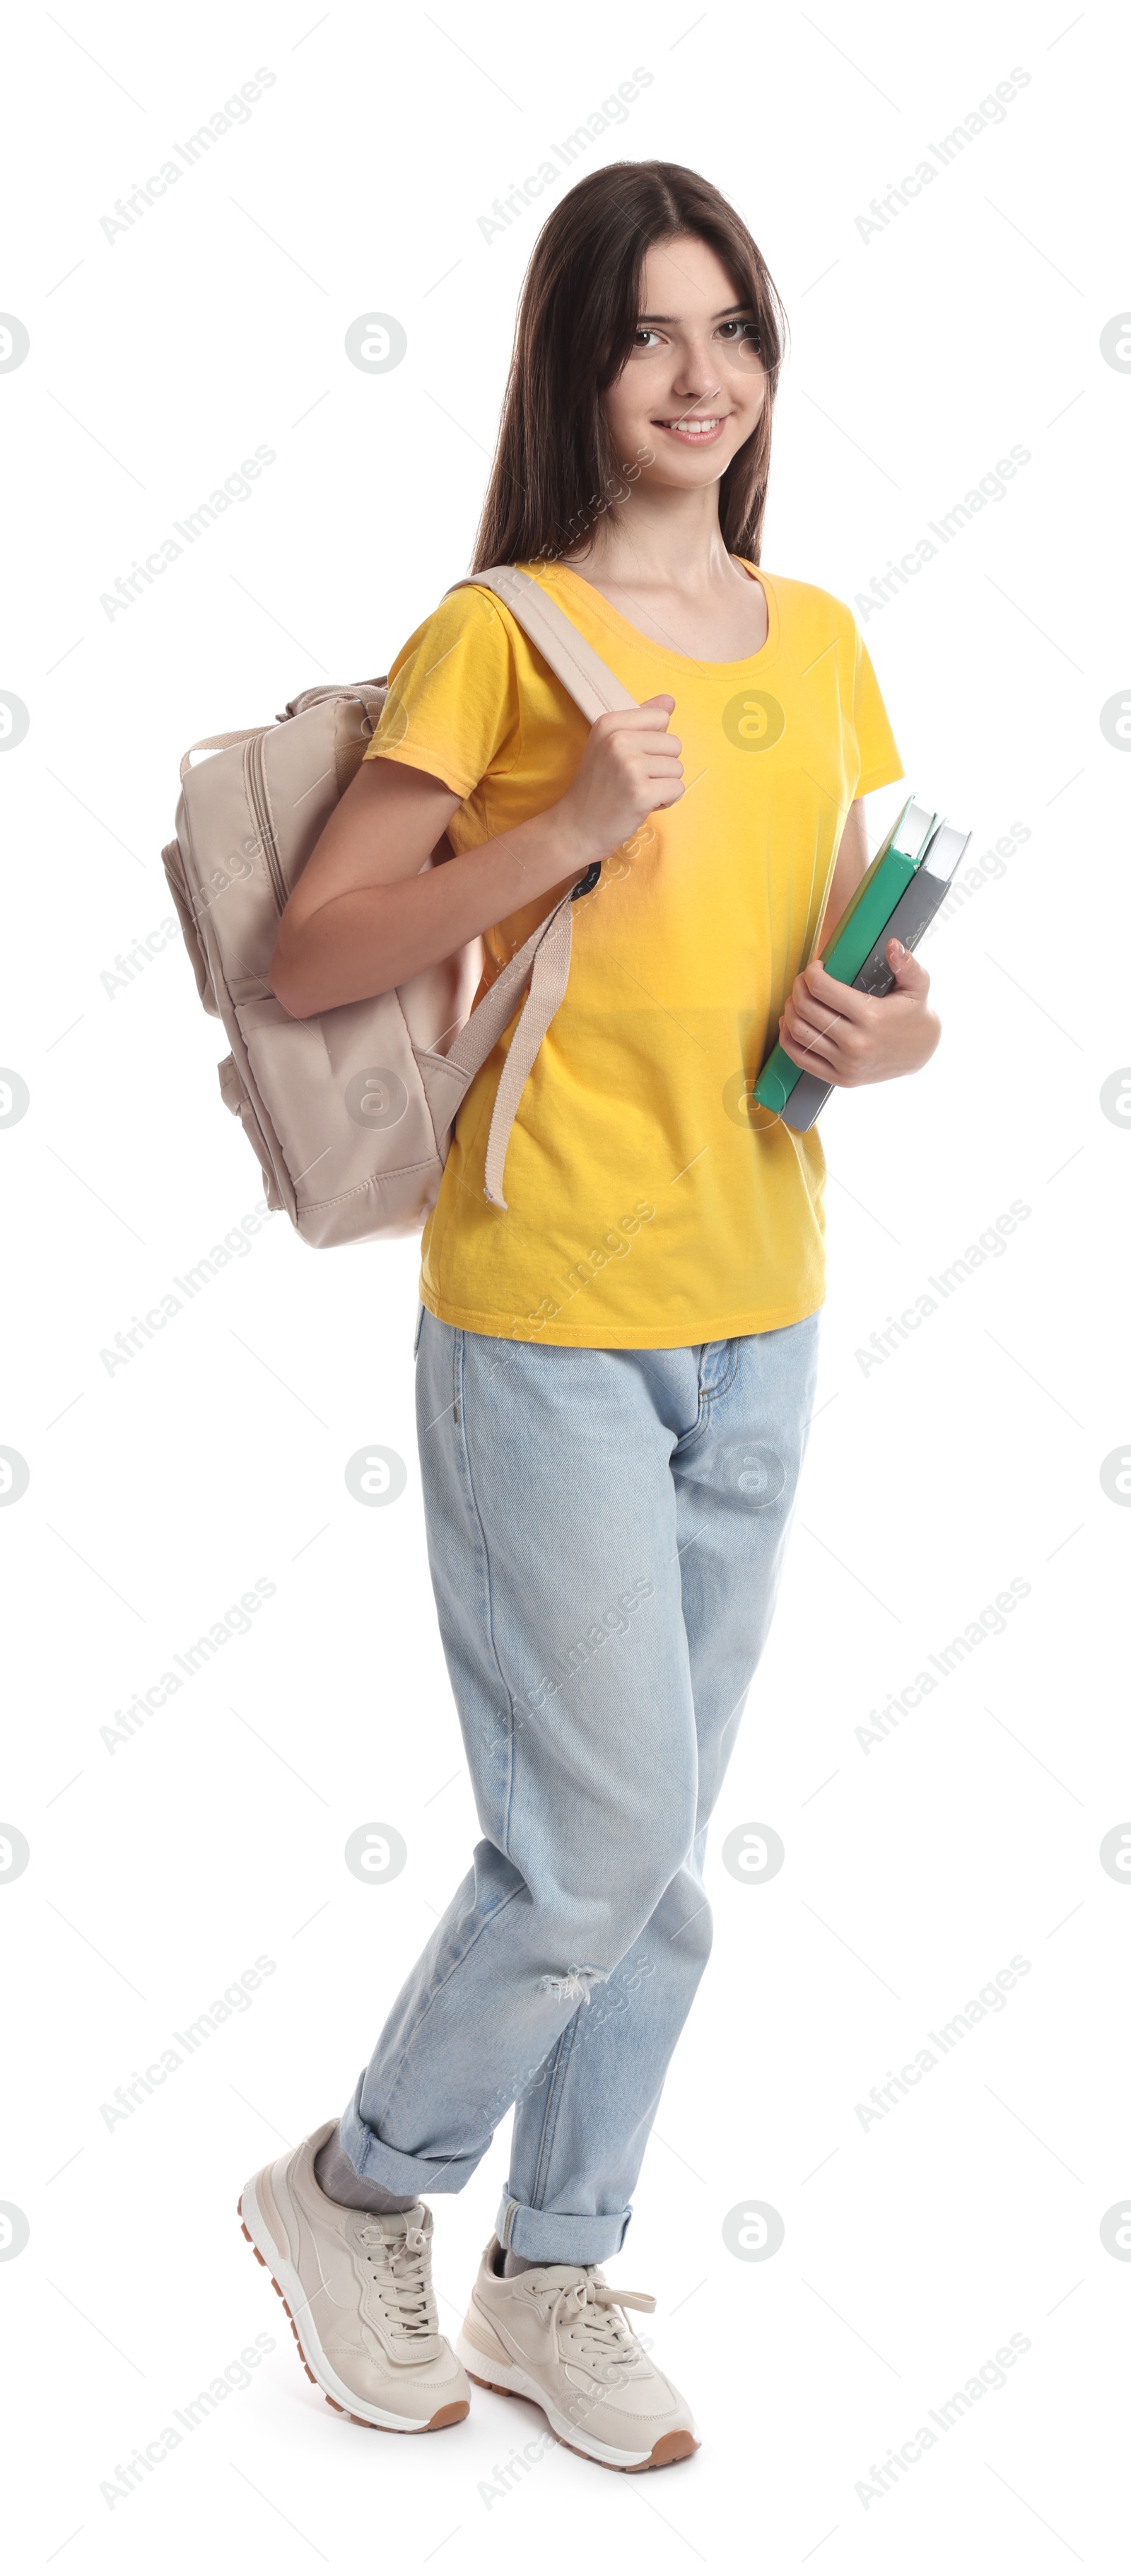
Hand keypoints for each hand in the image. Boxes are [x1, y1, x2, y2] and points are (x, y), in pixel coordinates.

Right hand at [553, 695, 682, 865]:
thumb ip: (641, 720)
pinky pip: (677, 789)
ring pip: (678, 768)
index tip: (633, 758)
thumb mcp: (610, 744)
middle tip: (634, 780)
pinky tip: (642, 805)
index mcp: (610, 723)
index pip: (661, 718)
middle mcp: (618, 739)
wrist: (575, 827)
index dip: (654, 742)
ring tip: (637, 792)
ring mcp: (630, 766)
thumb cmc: (596, 787)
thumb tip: (670, 700)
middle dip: (661, 766)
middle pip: (674, 744)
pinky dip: (666, 801)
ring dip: (663, 785)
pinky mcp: (641, 792)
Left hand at [778, 940, 940, 1086]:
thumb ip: (907, 964)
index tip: (816, 967)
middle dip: (798, 987)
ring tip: (797, 999)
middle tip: (803, 980)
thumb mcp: (919, 986)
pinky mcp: (841, 1078)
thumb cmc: (915, 1014)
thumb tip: (893, 944)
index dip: (811, 973)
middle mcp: (856, 1043)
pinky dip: (788, 1039)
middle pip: (806, 1008)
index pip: (822, 988)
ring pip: (799, 1032)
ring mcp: (847, 1064)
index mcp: (872, 1016)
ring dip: (790, 1010)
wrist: (921, 1054)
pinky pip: (801, 1058)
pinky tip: (790, 1023)